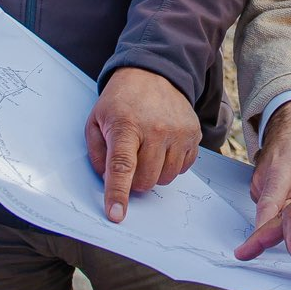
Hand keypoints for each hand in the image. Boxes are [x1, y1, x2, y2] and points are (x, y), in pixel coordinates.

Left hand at [85, 66, 200, 221]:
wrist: (153, 74)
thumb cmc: (120, 101)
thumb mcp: (96, 120)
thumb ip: (98, 153)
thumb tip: (109, 182)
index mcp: (125, 125)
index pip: (121, 166)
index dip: (118, 193)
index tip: (116, 215)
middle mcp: (155, 129)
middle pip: (145, 180)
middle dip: (134, 181)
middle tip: (130, 162)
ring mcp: (178, 132)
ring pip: (165, 178)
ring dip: (153, 173)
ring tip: (147, 151)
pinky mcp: (193, 134)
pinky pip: (183, 168)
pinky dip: (170, 165)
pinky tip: (163, 147)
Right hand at [243, 100, 290, 239]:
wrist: (290, 123)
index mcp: (279, 171)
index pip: (270, 204)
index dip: (266, 227)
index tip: (260, 245)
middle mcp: (264, 180)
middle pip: (273, 219)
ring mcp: (261, 186)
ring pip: (276, 219)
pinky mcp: (264, 191)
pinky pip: (276, 213)